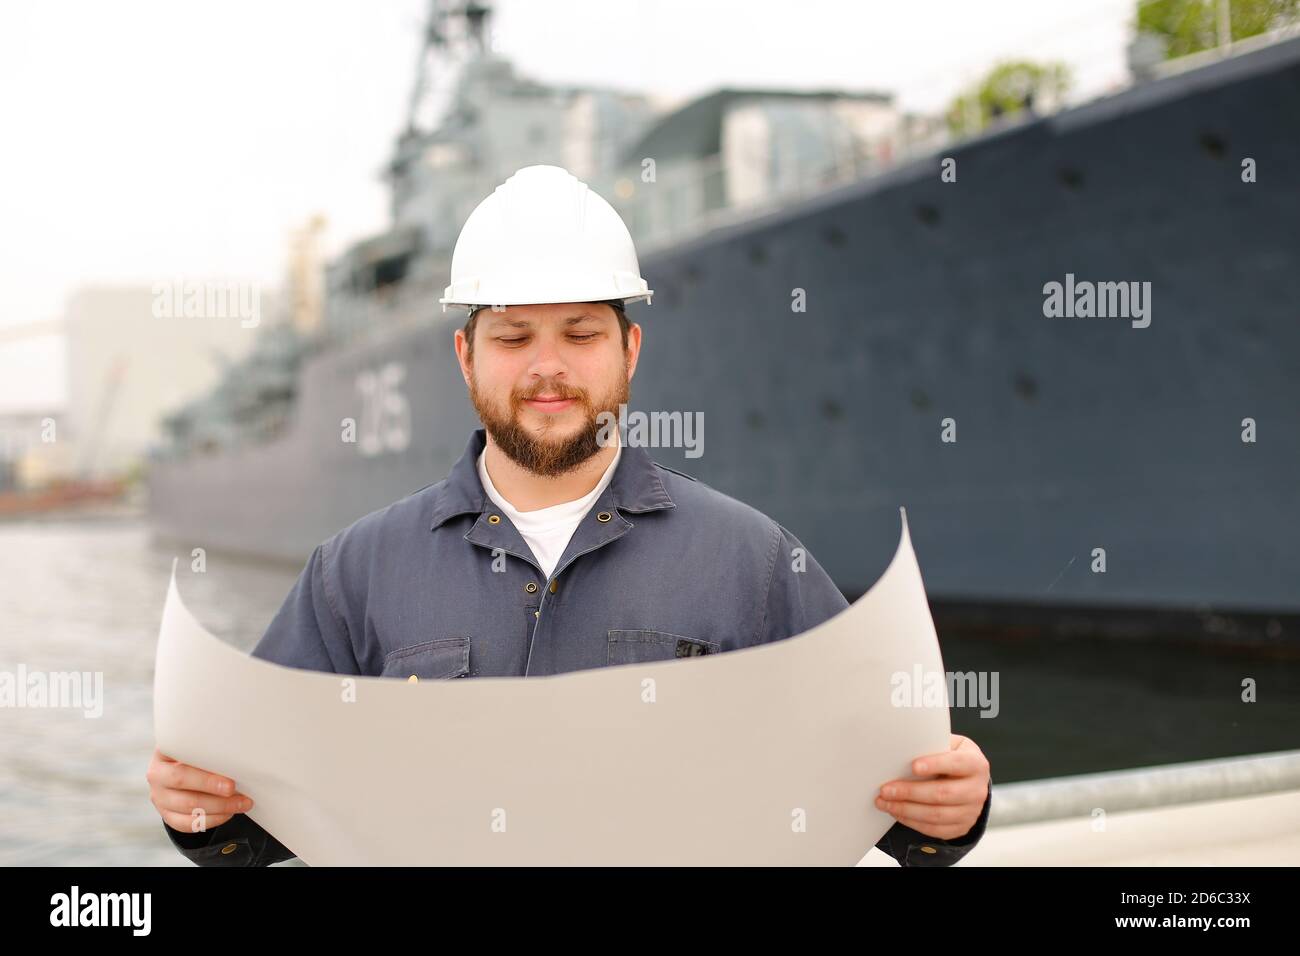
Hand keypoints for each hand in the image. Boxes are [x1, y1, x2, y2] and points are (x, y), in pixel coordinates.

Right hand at [146, 747, 253, 833]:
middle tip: (233, 788)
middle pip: (181, 781)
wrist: (181, 770)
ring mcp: (160, 798)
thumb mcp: (198, 746)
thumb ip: (210, 748)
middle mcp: (157, 775)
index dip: (201, 767)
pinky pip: (187, 824)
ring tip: (241, 803)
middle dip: (211, 786)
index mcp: (164, 752)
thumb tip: (239, 754)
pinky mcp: (167, 816)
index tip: (225, 770)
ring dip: (218, 807)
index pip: (179, 755)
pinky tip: (228, 814)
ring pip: (187, 806)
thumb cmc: (196, 755)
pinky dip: (211, 820)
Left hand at [875, 734, 989, 840]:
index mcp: (975, 764)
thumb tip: (903, 749)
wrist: (969, 780)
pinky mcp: (961, 827)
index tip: (913, 766)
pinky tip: (896, 812)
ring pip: (936, 815)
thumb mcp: (949, 746)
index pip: (956, 763)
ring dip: (906, 810)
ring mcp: (971, 811)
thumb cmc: (952, 758)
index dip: (936, 764)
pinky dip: (912, 822)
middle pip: (943, 793)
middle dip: (910, 792)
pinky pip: (934, 829)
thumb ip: (932, 747)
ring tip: (885, 802)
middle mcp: (977, 790)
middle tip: (886, 789)